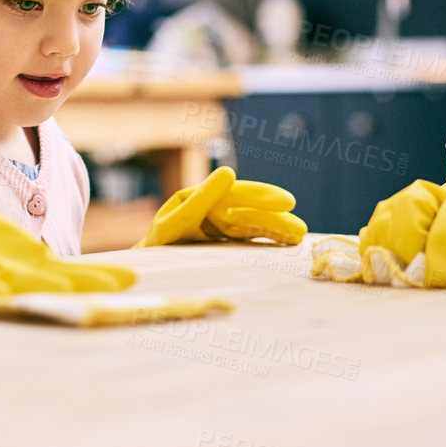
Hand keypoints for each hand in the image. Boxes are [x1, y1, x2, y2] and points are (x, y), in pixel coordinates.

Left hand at [135, 167, 306, 246]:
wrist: (146, 274)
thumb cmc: (154, 250)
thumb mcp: (171, 226)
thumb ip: (198, 203)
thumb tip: (228, 172)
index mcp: (199, 199)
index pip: (236, 195)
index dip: (261, 197)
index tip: (285, 201)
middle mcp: (213, 210)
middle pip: (249, 211)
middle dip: (275, 218)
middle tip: (300, 227)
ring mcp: (219, 228)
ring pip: (254, 226)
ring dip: (277, 230)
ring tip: (300, 236)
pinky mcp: (223, 245)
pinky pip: (249, 240)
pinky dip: (268, 241)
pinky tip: (287, 243)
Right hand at [358, 147, 445, 286]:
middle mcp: (441, 195)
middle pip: (410, 209)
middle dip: (406, 247)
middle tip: (414, 281)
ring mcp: (418, 202)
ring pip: (388, 213)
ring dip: (385, 246)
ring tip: (391, 276)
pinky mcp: (400, 211)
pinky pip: (377, 224)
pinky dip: (373, 246)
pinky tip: (376, 269)